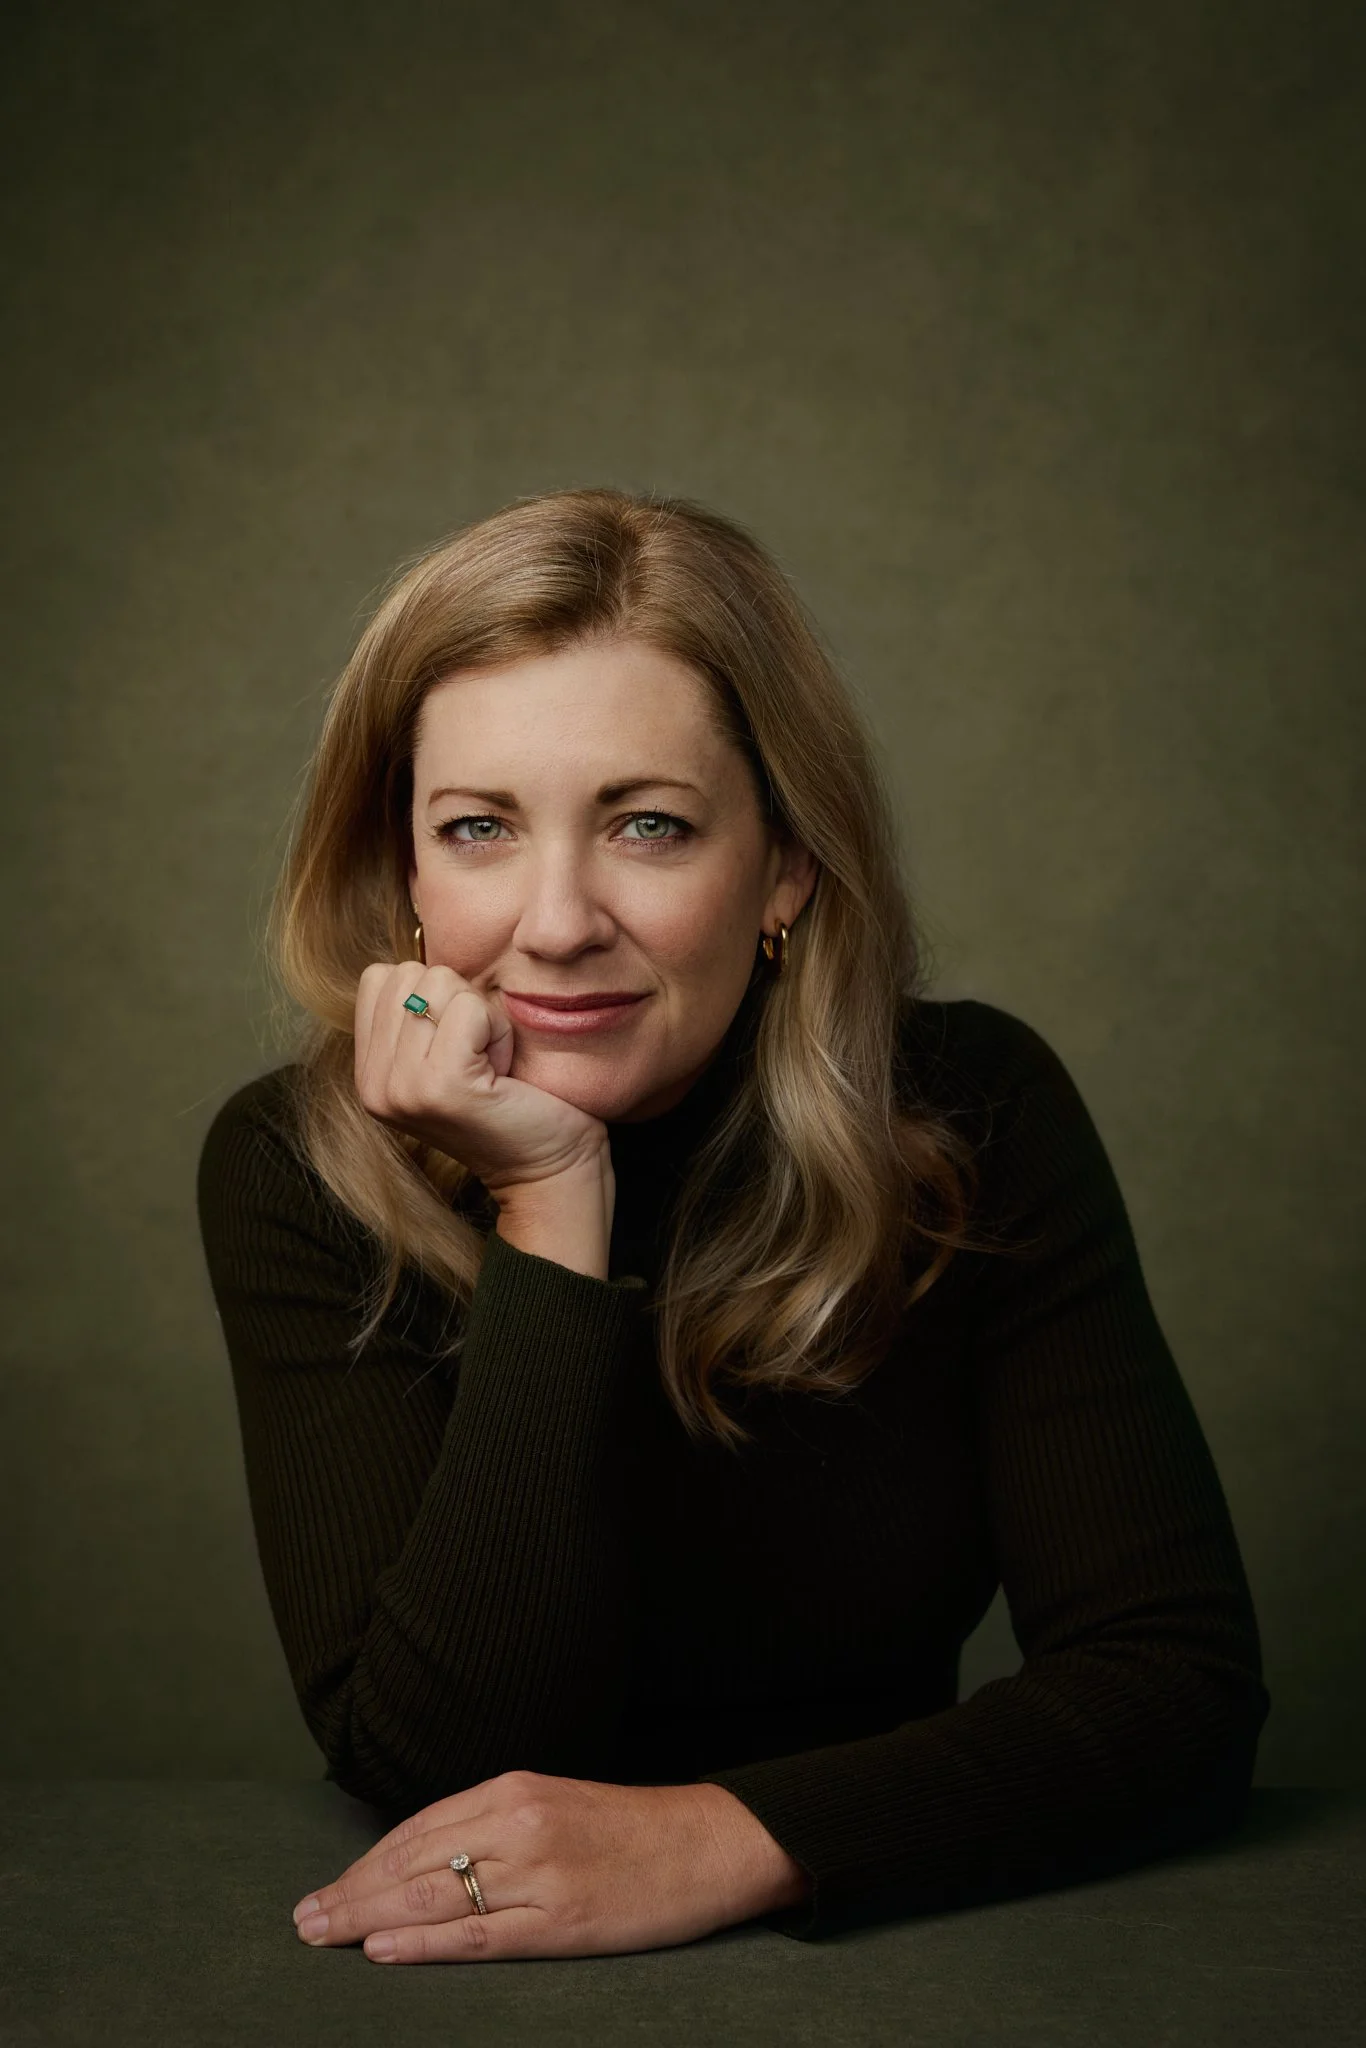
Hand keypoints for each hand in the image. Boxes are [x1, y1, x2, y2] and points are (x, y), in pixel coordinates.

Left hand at [290, 1769, 811, 1962]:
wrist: (709, 1843)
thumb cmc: (632, 1829)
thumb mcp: (557, 1804)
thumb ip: (496, 1822)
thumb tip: (426, 1859)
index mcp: (516, 1789)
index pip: (419, 1827)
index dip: (366, 1861)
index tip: (328, 1886)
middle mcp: (519, 1822)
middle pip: (413, 1859)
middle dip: (351, 1890)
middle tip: (302, 1919)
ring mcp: (538, 1873)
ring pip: (433, 1895)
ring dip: (366, 1916)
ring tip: (322, 1934)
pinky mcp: (560, 1921)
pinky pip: (478, 1935)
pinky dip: (421, 1943)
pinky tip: (382, 1950)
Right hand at [354, 963, 609, 1197]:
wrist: (550, 1169)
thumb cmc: (514, 1103)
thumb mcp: (447, 1051)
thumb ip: (419, 1012)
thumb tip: (417, 949)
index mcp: (368, 1074)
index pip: (380, 976)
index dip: (435, 996)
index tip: (460, 1047)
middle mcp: (373, 1084)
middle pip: (410, 973)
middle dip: (459, 1003)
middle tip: (480, 1059)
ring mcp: (402, 1088)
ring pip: (441, 984)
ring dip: (481, 1016)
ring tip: (491, 1066)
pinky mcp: (441, 1087)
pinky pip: (471, 1008)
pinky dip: (497, 1030)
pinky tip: (503, 1071)